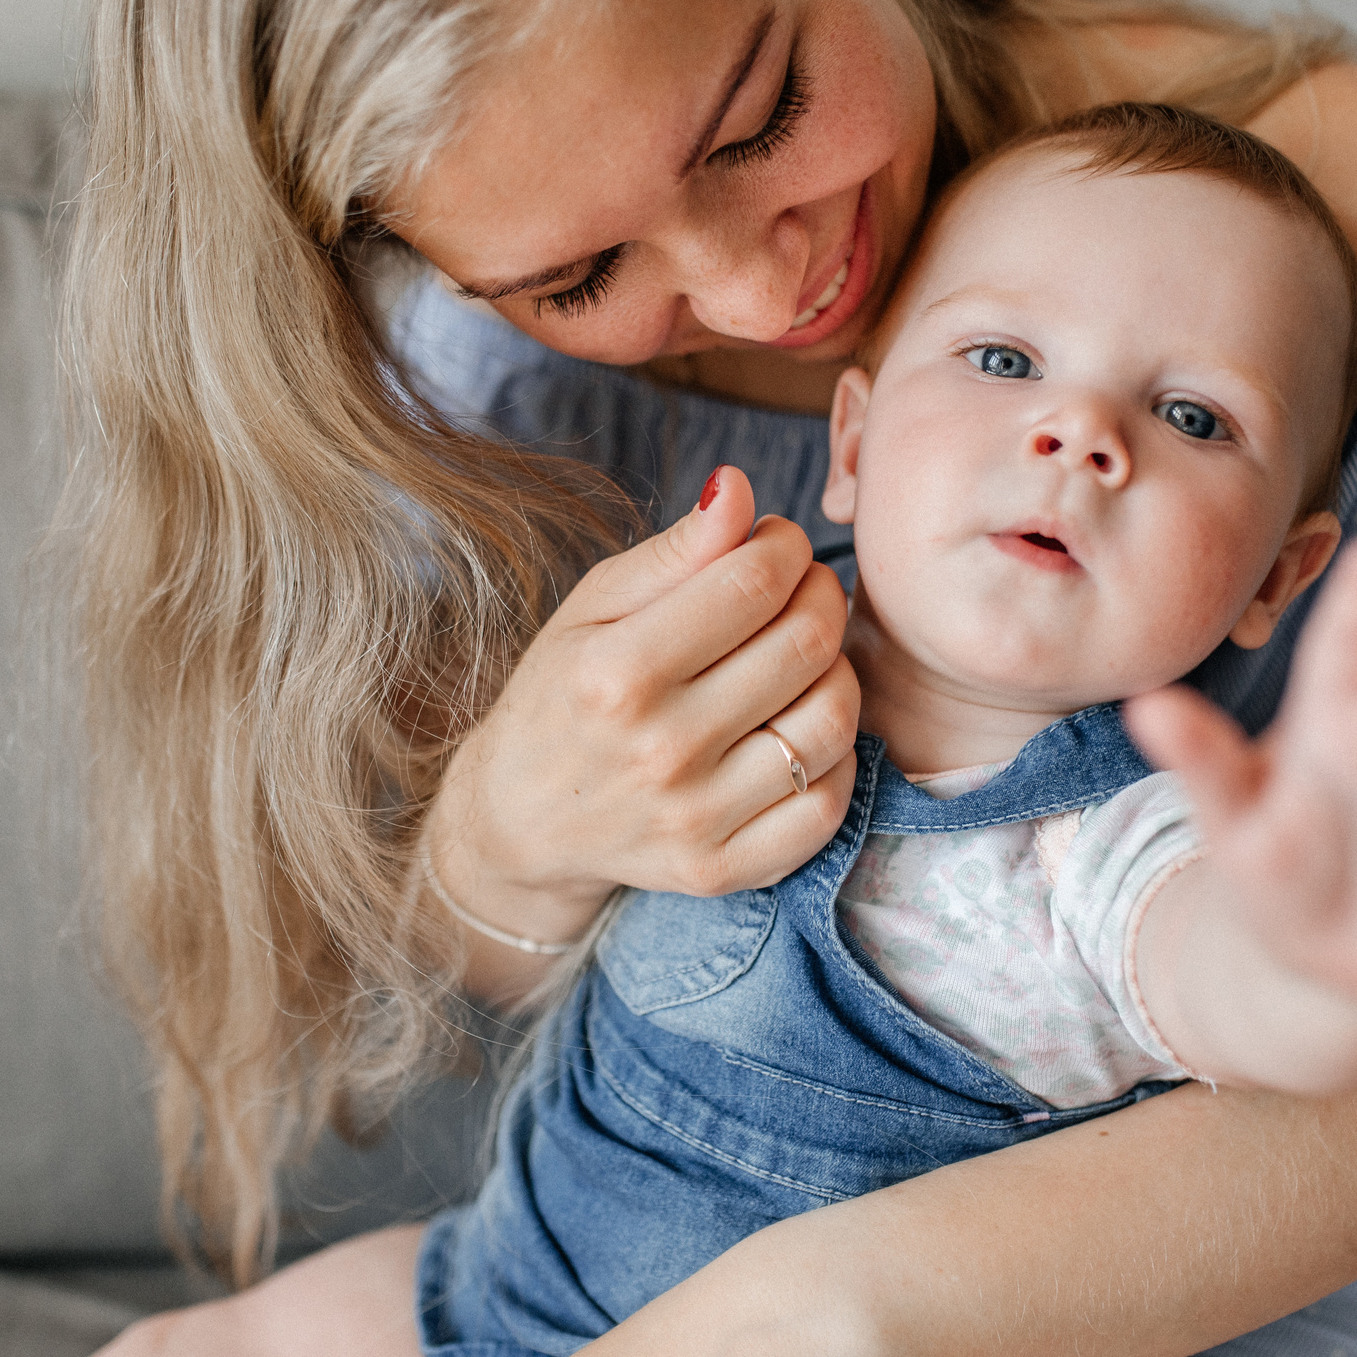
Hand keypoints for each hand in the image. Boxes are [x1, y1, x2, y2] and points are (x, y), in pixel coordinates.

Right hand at [427, 467, 859, 955]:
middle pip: (805, 644)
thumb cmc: (562, 695)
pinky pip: (828, 804)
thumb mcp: (594, 608)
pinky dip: (835, 756)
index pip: (754, 582)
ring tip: (804, 658)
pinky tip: (799, 727)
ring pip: (833, 721)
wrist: (519, 818)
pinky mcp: (723, 869)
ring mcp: (697, 818)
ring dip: (837, 671)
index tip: (778, 543)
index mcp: (618, 672)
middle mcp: (660, 749)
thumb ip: (675, 550)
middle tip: (803, 591)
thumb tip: (739, 486)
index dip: (786, 546)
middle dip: (821, 596)